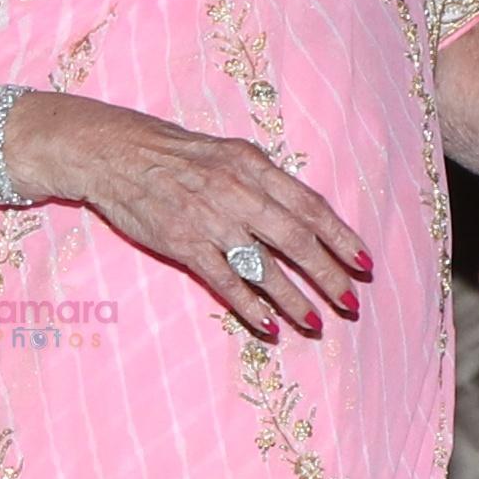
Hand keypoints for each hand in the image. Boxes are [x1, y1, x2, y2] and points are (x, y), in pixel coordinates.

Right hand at [17, 92, 369, 338]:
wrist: (114, 153)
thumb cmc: (175, 154)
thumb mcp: (227, 153)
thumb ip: (264, 182)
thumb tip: (303, 214)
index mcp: (253, 166)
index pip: (309, 205)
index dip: (341, 237)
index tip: (364, 262)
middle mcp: (237, 191)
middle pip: (295, 239)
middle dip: (328, 274)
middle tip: (350, 302)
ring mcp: (209, 219)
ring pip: (263, 266)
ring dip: (293, 298)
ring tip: (315, 322)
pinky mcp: (183, 243)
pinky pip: (224, 281)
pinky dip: (249, 305)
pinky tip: (269, 325)